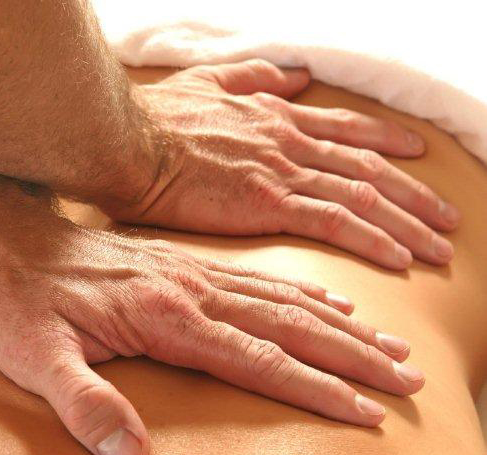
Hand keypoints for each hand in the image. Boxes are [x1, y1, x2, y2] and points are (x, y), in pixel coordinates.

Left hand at [0, 214, 424, 454]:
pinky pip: (264, 279)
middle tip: (406, 378)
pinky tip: (332, 301)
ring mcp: (195, 275)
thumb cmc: (17, 304)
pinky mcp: (188, 268)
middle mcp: (193, 291)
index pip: (259, 360)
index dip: (316, 389)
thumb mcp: (34, 361)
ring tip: (389, 345)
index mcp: (166, 317)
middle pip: (293, 326)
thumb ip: (84, 408)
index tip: (365, 412)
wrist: (6, 237)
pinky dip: (307, 294)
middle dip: (354, 356)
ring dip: (343, 324)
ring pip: (288, 300)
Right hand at [119, 59, 459, 269]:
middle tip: (447, 218)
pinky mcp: (269, 202)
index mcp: (276, 117)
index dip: (386, 143)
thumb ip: (255, 77)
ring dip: (407, 222)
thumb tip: (295, 76)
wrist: (125, 142)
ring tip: (438, 248)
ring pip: (364, 195)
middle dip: (413, 194)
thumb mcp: (209, 82)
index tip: (416, 157)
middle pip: (368, 166)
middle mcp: (290, 141)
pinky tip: (399, 260)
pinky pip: (336, 220)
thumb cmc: (155, 121)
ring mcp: (283, 171)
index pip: (346, 130)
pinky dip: (372, 239)